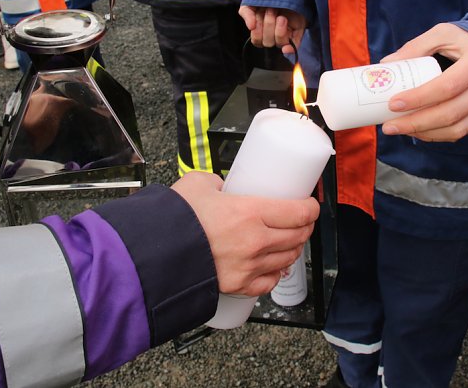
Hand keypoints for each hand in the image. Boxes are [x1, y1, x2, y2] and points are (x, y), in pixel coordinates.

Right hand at [171, 172, 319, 295]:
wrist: (155, 253)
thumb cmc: (175, 219)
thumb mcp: (198, 184)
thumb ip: (216, 182)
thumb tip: (222, 185)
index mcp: (251, 212)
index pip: (299, 212)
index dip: (311, 208)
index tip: (311, 204)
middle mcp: (256, 241)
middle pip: (298, 236)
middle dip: (305, 227)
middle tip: (303, 221)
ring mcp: (249, 266)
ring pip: (287, 259)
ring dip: (294, 249)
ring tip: (290, 241)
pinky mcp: (238, 285)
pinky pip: (268, 282)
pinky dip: (275, 274)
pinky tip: (274, 267)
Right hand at [239, 5, 305, 54]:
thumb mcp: (251, 3)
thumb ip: (247, 14)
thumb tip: (251, 26)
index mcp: (261, 30)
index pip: (257, 40)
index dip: (257, 31)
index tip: (259, 15)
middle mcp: (273, 35)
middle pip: (268, 42)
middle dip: (268, 25)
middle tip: (271, 10)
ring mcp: (286, 35)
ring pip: (279, 42)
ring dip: (278, 29)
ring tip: (281, 16)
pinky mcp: (298, 32)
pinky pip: (294, 45)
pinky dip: (290, 49)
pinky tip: (287, 47)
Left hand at [380, 23, 467, 141]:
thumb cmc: (464, 41)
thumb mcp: (442, 34)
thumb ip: (416, 47)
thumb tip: (387, 64)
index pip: (448, 86)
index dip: (420, 98)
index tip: (393, 104)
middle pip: (452, 113)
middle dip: (417, 123)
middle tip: (389, 125)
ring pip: (457, 129)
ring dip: (424, 133)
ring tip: (399, 129)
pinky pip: (461, 132)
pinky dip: (436, 135)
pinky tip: (417, 131)